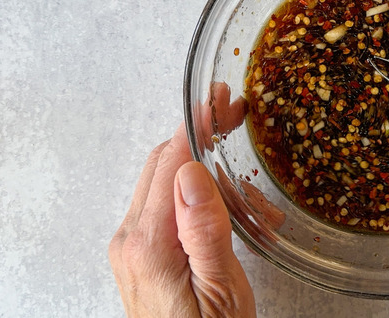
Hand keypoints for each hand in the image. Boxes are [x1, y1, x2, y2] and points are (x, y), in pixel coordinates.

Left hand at [109, 124, 255, 316]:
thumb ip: (205, 230)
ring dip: (212, 177)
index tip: (220, 101)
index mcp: (149, 243)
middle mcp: (132, 238)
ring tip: (255, 204)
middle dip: (201, 134)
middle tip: (233, 113)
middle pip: (164, 164)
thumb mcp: (221, 288)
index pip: (171, 163)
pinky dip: (203, 200)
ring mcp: (134, 245)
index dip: (197, 125)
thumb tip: (192, 171)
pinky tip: (235, 219)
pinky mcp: (143, 252)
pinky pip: (169, 208)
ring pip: (169, 184)